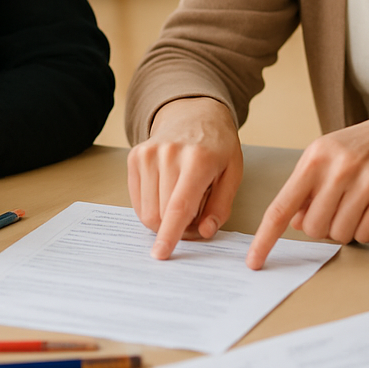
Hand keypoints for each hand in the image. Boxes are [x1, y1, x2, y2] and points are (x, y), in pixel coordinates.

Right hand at [128, 97, 243, 259]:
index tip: (161, 254)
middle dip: (176, 228)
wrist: (194, 113)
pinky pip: (137, 200)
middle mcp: (169, 154)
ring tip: (181, 202)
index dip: (170, 234)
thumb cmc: (217, 146)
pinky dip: (151, 207)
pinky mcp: (135, 156)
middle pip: (161, 214)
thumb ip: (221, 206)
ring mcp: (148, 153)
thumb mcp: (233, 173)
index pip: (179, 206)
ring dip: (163, 219)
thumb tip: (204, 232)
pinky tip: (166, 194)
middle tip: (194, 217)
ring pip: (147, 210)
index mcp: (197, 159)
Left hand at [245, 110, 368, 268]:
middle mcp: (338, 168)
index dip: (265, 237)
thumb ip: (306, 187)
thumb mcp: (326, 155)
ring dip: (344, 228)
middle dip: (320, 226)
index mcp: (315, 157)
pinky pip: (366, 234)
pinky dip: (366, 229)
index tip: (254, 260)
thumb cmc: (363, 146)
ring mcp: (365, 181)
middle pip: (312, 227)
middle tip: (335, 208)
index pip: (282, 205)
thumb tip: (292, 221)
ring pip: (339, 234)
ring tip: (355, 205)